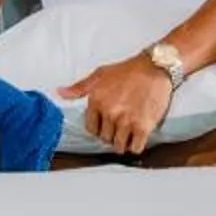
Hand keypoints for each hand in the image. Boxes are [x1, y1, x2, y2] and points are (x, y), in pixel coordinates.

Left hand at [59, 54, 173, 157]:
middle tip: (120, 126)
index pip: (91, 129)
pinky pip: (135, 148)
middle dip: (112, 134)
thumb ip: (79, 87)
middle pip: (105, 139)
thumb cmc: (127, 70)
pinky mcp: (143, 127)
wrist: (154, 67)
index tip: (106, 125)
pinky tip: (138, 136)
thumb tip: (61, 93)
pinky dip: (136, 145)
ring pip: (119, 146)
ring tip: (129, 132)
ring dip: (124, 142)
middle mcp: (110, 112)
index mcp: (97, 101)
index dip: (99, 128)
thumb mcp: (100, 74)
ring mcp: (126, 121)